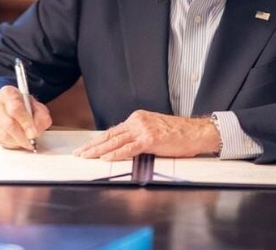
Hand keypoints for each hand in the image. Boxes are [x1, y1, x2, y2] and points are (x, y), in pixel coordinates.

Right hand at [0, 85, 51, 149]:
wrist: (9, 106)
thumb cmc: (24, 107)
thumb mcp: (37, 107)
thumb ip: (41, 117)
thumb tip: (34, 132)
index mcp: (8, 93)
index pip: (15, 109)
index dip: (26, 123)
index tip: (33, 133)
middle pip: (9, 124)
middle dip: (22, 136)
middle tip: (31, 141)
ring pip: (4, 135)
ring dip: (17, 141)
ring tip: (25, 141)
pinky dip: (11, 144)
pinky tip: (17, 140)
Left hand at [73, 110, 219, 160]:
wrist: (196, 132)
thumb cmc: (178, 135)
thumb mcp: (154, 131)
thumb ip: (138, 136)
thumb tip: (123, 147)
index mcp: (137, 118)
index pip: (113, 131)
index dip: (98, 140)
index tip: (86, 147)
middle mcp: (137, 121)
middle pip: (110, 135)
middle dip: (92, 145)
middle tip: (79, 153)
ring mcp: (143, 130)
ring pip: (116, 141)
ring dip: (98, 150)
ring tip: (86, 156)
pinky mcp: (150, 139)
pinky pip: (129, 148)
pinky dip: (116, 154)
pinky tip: (105, 158)